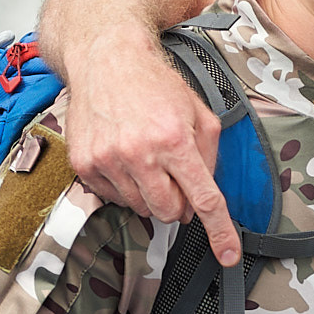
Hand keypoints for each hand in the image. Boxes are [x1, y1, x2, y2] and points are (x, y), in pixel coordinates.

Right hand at [59, 35, 237, 265]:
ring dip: (151, 194)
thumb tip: (204, 198)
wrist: (106, 59)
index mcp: (175, 140)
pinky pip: (114, 199)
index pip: (204, 199)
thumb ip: (210, 156)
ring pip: (141, 209)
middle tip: (176, 176)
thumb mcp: (199, 113)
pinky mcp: (85, 165)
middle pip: (170, 212)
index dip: (220, 231)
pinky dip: (126, 187)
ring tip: (148, 159)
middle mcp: (139, 154)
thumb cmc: (156, 84)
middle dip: (179, 203)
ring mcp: (108, 161)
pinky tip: (126, 159)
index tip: (228, 254)